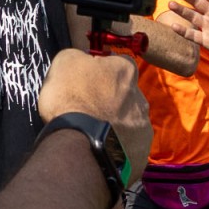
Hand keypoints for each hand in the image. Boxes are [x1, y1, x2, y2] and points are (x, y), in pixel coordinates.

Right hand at [36, 49, 151, 185]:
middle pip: (125, 94)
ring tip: (94, 132)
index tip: (85, 81)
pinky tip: (102, 148)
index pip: (117, 63)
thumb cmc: (72, 98)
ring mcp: (143, 126)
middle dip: (110, 99)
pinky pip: (129, 145)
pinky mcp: (141, 152)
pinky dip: (117, 145)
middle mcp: (141, 96)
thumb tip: (83, 60)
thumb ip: (78, 57)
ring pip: (129, 121)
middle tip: (88, 109)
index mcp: (126, 71)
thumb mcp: (65, 63)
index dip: (100, 71)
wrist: (81, 144)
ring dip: (115, 123)